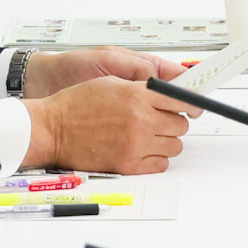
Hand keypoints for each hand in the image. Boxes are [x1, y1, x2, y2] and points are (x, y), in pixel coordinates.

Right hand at [20, 50, 190, 173]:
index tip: (193, 106)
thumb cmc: (77, 104)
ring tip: (148, 135)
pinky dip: (156, 158)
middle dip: (173, 122)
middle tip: (159, 120)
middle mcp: (141, 120)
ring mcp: (136, 144)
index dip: (191, 103)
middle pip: (181, 125)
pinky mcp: (129, 164)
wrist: (53, 129)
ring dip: (165, 141)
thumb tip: (168, 92)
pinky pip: (161, 164)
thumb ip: (143, 87)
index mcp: (138, 96)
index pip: (182, 100)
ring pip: (174, 146)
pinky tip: (143, 150)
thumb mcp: (113, 82)